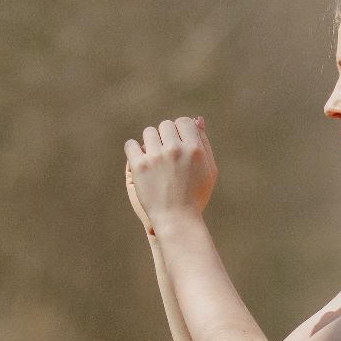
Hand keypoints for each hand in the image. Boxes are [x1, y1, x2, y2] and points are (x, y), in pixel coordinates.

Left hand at [124, 115, 217, 232]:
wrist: (178, 220)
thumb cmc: (195, 196)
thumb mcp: (209, 171)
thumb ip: (204, 143)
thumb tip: (196, 119)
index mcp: (195, 150)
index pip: (183, 121)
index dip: (180, 131)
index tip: (179, 145)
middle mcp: (175, 150)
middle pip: (165, 125)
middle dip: (166, 138)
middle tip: (167, 157)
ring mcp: (156, 157)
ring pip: (148, 133)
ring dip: (151, 144)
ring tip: (156, 161)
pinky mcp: (139, 166)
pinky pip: (131, 144)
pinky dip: (134, 151)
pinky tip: (141, 162)